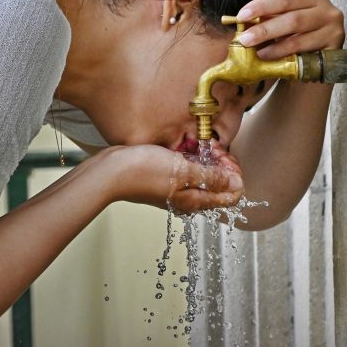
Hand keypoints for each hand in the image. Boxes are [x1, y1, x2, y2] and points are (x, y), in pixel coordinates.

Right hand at [101, 144, 243, 213]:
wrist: (109, 172)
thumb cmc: (141, 172)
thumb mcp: (182, 170)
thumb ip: (211, 177)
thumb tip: (237, 185)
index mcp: (195, 201)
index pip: (232, 196)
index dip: (235, 176)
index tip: (226, 158)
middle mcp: (188, 199)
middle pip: (220, 186)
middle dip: (223, 166)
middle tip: (212, 148)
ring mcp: (176, 189)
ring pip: (205, 176)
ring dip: (208, 160)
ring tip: (200, 145)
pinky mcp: (166, 179)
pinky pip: (189, 170)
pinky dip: (193, 159)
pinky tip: (186, 148)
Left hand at [234, 0, 344, 59]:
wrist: (317, 59)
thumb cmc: (298, 36)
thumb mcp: (284, 22)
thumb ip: (270, 19)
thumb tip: (242, 22)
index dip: (261, 6)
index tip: (241, 16)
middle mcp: (327, 10)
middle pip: (292, 18)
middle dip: (264, 29)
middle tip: (244, 39)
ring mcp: (334, 30)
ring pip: (299, 38)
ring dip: (274, 47)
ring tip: (257, 53)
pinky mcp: (334, 49)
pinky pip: (305, 54)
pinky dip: (286, 57)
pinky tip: (273, 59)